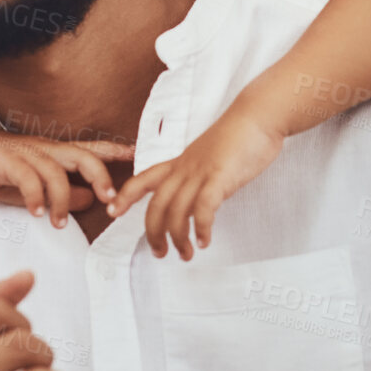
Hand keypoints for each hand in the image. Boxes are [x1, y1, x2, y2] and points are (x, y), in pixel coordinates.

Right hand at [0, 132, 134, 227]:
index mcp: (55, 154)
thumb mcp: (36, 183)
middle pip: (82, 156)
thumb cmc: (2, 166)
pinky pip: (26, 177)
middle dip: (101, 177)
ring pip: (55, 171)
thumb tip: (89, 199)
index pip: (91, 150)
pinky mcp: (5, 160)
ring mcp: (25, 153)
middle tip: (110, 202)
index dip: (115, 152)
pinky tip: (35, 212)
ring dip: (61, 200)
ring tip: (59, 222)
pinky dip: (34, 196)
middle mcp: (45, 150)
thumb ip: (61, 191)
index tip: (138, 156)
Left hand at [106, 108, 283, 258]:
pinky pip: (204, 207)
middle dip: (153, 232)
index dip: (125, 196)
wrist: (258, 115)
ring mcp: (201, 172)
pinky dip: (202, 228)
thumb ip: (198, 180)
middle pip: (156, 204)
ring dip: (178, 238)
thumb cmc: (238, 136)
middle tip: (159, 253)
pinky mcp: (220, 177)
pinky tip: (204, 241)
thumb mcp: (208, 159)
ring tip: (185, 254)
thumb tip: (197, 204)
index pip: (143, 179)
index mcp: (179, 163)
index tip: (112, 212)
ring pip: (177, 210)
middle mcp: (184, 168)